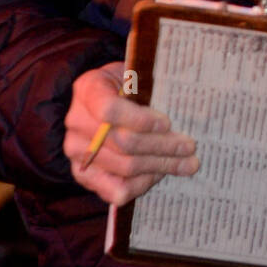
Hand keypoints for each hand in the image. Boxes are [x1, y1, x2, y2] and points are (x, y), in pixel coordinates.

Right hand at [64, 60, 198, 204]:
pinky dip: (142, 184)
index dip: (141, 120)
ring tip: (186, 163)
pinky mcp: (83, 175)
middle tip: (189, 147)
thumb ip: (149, 90)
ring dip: (160, 166)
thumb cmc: (125, 88)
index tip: (167, 123)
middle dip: (162, 147)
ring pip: (125, 167)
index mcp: (88, 89)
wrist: (102, 104)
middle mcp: (76, 121)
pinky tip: (160, 174)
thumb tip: (183, 109)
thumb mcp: (135, 77)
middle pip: (123, 143)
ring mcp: (76, 151)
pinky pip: (116, 189)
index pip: (110, 110)